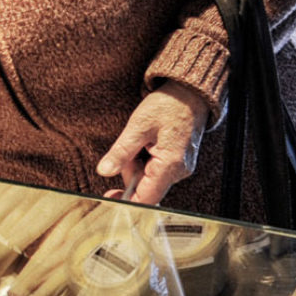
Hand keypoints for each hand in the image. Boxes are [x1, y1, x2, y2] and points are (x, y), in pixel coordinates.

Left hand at [96, 81, 210, 204]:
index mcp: (170, 164)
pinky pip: (158, 170)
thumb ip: (121, 151)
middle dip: (130, 172)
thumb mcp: (138, 125)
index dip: (126, 202)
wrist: (190, 93)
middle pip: (146, 188)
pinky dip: (146, 160)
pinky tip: (147, 144)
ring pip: (150, 178)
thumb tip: (105, 170)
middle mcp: (179, 171)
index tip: (110, 197)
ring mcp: (181, 167)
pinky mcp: (179, 162)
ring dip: (137, 164)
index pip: (147, 198)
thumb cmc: (169, 105)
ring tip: (140, 141)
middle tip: (128, 150)